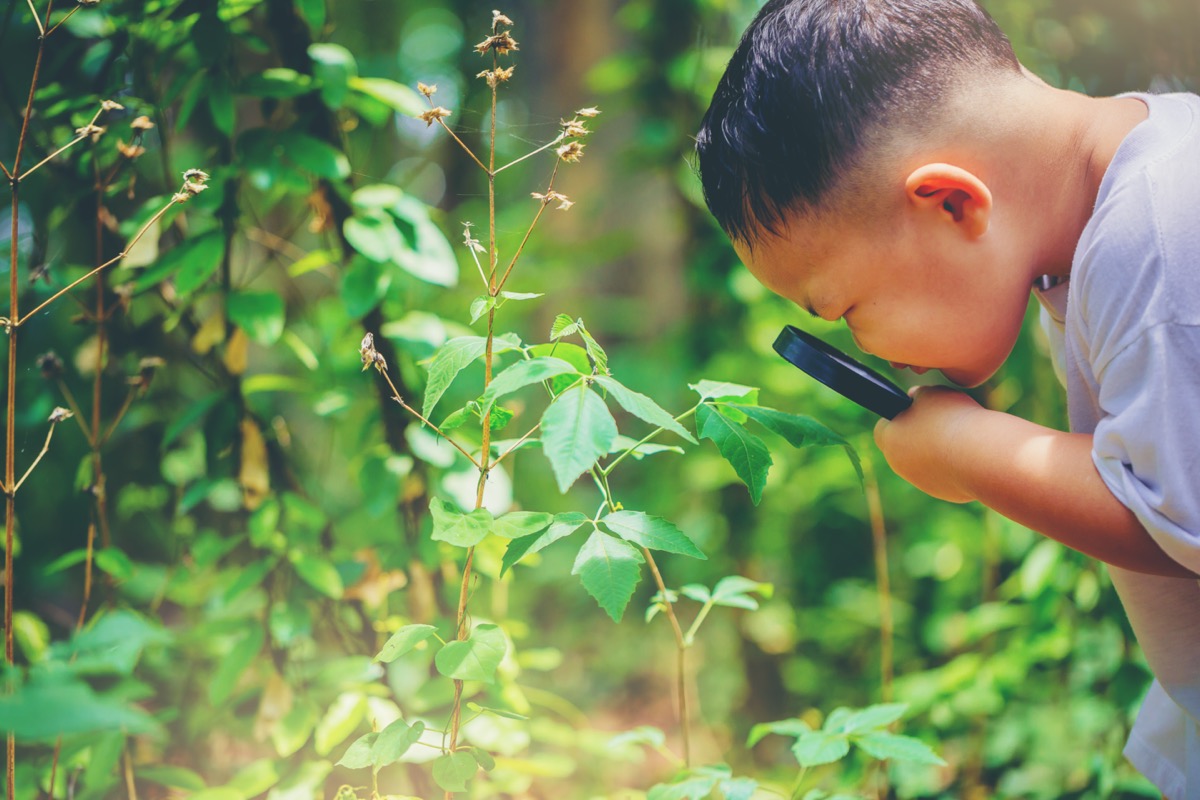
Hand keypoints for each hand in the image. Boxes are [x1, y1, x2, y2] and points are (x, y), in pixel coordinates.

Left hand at [873, 386, 987, 502]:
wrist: (982, 455)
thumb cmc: (953, 420)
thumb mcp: (932, 394)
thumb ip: (918, 395)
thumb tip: (913, 397)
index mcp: (890, 439)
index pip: (883, 428)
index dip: (896, 416)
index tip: (912, 410)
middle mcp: (900, 465)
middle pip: (902, 447)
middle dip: (917, 435)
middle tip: (939, 422)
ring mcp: (922, 482)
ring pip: (924, 463)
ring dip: (937, 452)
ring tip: (959, 437)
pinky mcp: (944, 493)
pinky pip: (946, 475)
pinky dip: (954, 465)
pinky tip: (970, 454)